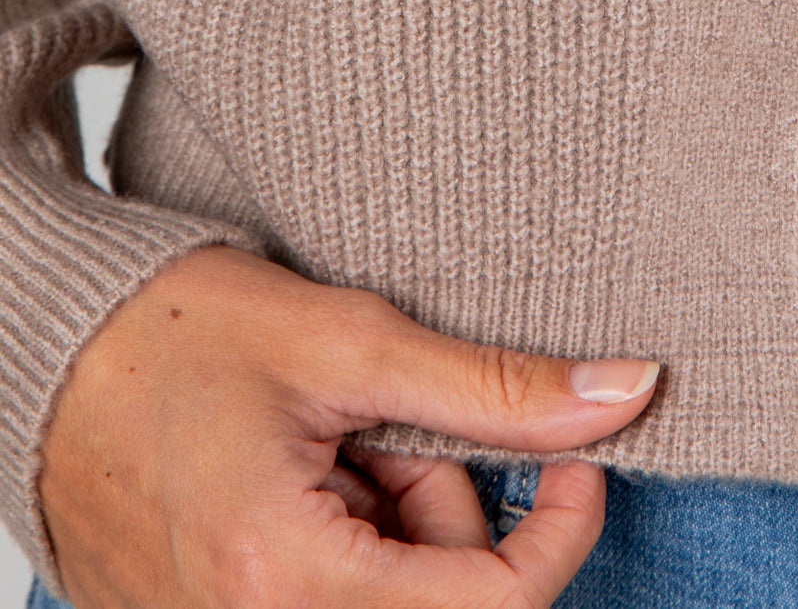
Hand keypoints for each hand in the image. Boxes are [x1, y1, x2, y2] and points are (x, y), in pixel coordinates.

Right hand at [39, 243, 661, 608]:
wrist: (49, 347)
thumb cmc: (178, 329)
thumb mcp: (350, 339)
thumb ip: (494, 387)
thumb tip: (627, 394)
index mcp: (286, 579)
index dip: (562, 530)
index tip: (577, 456)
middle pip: (441, 603)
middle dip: (449, 509)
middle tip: (389, 424)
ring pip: (392, 601)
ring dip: (397, 520)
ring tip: (331, 439)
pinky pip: (333, 600)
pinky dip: (350, 540)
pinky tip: (304, 476)